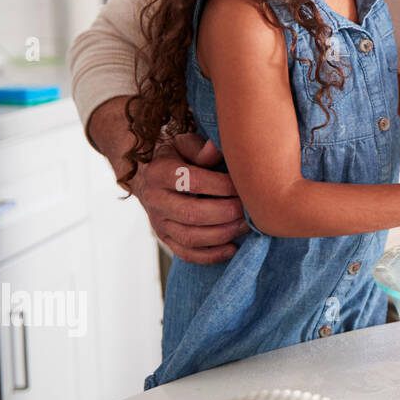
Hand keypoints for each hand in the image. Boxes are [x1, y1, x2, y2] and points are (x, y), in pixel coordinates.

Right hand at [124, 132, 248, 263]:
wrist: (149, 176)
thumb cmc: (177, 156)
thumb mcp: (184, 144)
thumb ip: (200, 148)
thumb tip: (216, 149)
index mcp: (159, 173)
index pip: (192, 181)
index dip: (222, 185)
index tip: (243, 185)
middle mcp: (154, 200)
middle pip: (192, 213)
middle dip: (226, 213)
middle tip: (250, 209)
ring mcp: (158, 222)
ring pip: (190, 237)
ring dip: (223, 234)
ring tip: (246, 226)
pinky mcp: (165, 239)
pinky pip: (186, 253)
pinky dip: (211, 255)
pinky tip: (233, 248)